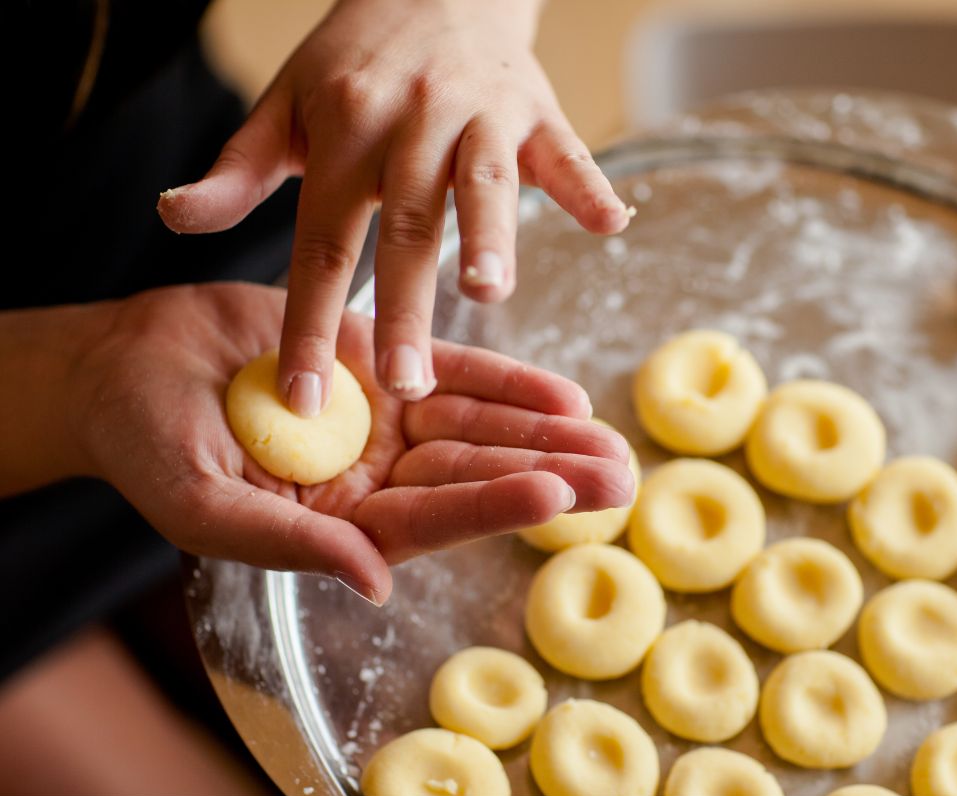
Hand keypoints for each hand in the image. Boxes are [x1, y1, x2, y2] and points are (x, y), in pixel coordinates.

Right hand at [70, 283, 633, 604]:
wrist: (127, 364)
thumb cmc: (145, 444)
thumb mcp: (205, 505)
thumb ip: (288, 544)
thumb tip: (376, 583)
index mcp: (339, 521)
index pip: (431, 519)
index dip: (492, 505)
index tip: (556, 494)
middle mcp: (375, 472)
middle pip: (475, 474)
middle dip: (548, 474)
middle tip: (622, 474)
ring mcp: (383, 414)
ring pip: (478, 424)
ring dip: (543, 429)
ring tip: (608, 435)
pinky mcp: (382, 357)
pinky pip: (453, 369)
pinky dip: (505, 379)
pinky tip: (559, 395)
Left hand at [157, 0, 629, 416]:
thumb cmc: (358, 62)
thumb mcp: (287, 105)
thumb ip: (238, 168)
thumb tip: (171, 217)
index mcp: (344, 132)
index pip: (323, 243)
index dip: (311, 322)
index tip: (305, 398)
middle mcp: (411, 124)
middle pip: (406, 226)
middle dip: (406, 307)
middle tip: (405, 385)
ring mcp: (479, 114)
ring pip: (484, 183)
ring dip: (491, 234)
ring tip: (490, 292)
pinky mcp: (537, 110)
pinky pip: (567, 150)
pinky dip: (589, 185)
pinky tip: (611, 223)